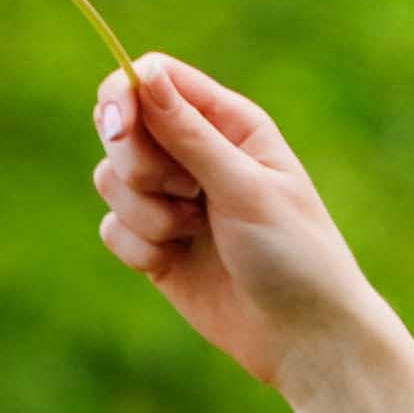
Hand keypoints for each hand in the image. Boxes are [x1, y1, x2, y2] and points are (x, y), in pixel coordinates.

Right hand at [91, 54, 385, 393]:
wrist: (302, 336)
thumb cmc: (293, 253)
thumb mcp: (244, 187)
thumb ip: (189, 135)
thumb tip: (143, 76)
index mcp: (228, 123)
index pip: (155, 79)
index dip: (125, 96)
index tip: (120, 130)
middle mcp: (195, 153)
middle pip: (121, 126)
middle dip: (136, 163)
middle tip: (182, 193)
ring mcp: (171, 200)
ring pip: (111, 180)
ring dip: (144, 212)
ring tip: (192, 233)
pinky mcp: (154, 245)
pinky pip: (113, 228)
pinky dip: (138, 248)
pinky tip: (176, 262)